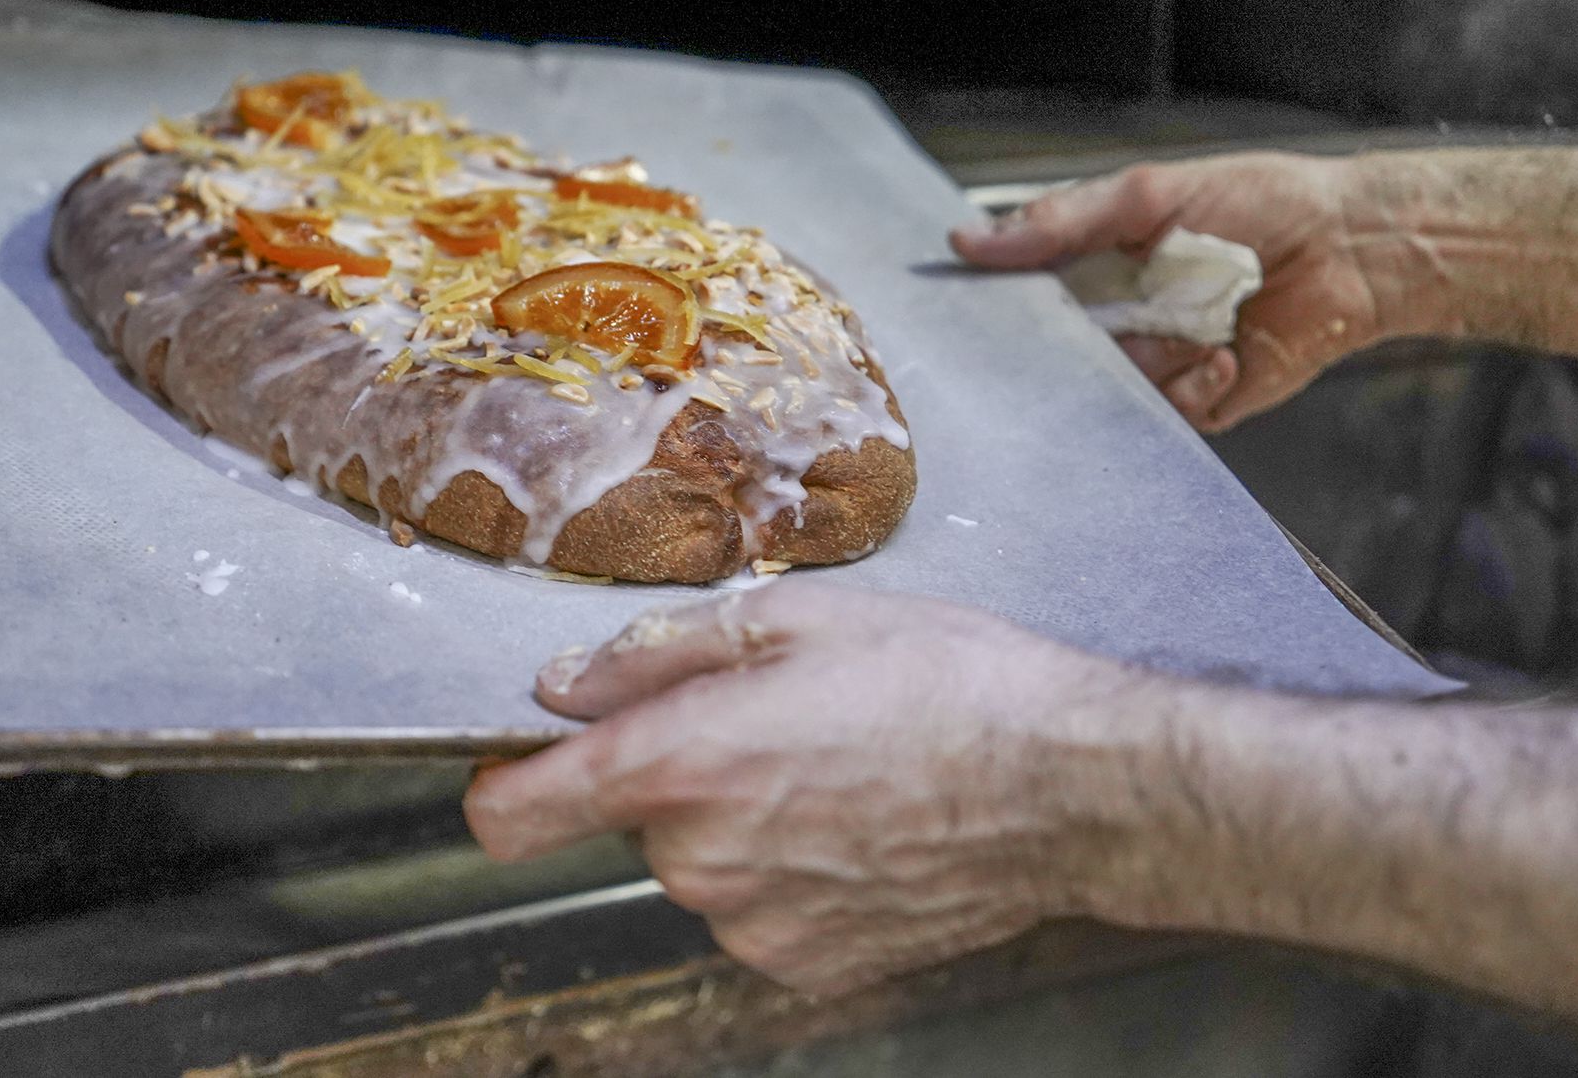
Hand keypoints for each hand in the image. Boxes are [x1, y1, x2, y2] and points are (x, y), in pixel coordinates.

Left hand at [464, 579, 1157, 997]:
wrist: (1071, 785)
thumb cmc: (949, 684)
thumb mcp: (797, 616)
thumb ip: (656, 652)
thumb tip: (566, 684)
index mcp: (683, 763)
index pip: (513, 814)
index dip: (507, 783)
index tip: (528, 761)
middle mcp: (702, 860)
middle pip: (630, 819)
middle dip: (677, 773)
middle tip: (771, 722)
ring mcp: (754, 925)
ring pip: (698, 863)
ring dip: (737, 821)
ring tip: (834, 768)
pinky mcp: (807, 962)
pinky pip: (757, 907)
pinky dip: (787, 870)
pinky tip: (858, 823)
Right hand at [950, 154, 1396, 431]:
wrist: (1353, 245)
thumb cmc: (1261, 202)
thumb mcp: (1147, 195)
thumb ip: (1060, 220)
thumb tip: (971, 239)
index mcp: (1095, 267)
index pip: (1020, 298)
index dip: (996, 308)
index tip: (978, 308)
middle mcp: (1118, 320)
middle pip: (1055, 356)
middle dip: (1068, 348)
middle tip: (1098, 321)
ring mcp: (1156, 363)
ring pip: (1108, 389)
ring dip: (1150, 356)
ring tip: (1196, 319)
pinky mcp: (1197, 402)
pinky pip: (1165, 415)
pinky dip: (1194, 383)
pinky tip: (1225, 351)